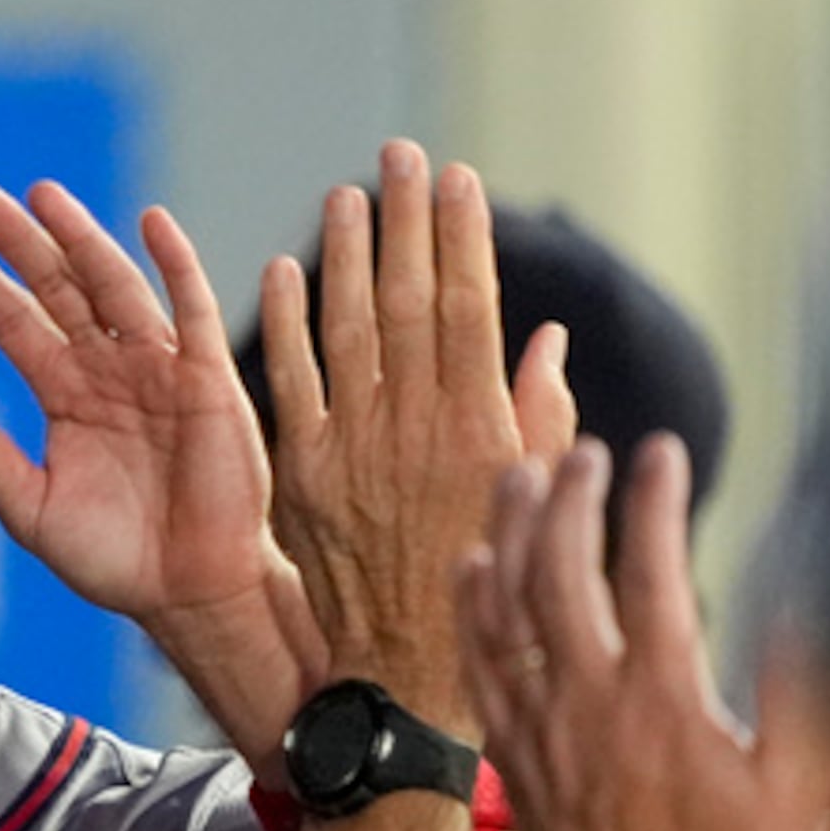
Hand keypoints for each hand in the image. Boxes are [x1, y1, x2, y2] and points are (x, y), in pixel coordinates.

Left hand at [0, 181, 288, 632]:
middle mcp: (108, 370)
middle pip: (58, 290)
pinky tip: (151, 221)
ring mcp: (158, 368)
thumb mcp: (33, 510)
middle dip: (21, 243)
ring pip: (114, 286)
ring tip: (43, 194)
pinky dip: (176, 263)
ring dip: (82, 238)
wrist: (189, 594)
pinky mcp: (208, 377)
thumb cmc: (114, 559)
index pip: (14, 324)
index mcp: (66, 396)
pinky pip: (192, 309)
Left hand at [258, 145, 562, 742]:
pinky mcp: (306, 475)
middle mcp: (419, 427)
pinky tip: (284, 271)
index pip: (470, 308)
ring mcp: (357, 448)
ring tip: (345, 194)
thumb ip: (539, 415)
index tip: (456, 178)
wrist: (413, 675)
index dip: (462, 238)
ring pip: (348, 331)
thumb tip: (545, 339)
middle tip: (398, 155)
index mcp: (482, 427)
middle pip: (409, 302)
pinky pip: (290, 385)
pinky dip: (286, 326)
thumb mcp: (536, 500)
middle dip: (405, 222)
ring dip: (344, 256)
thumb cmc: (494, 586)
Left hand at [454, 435, 825, 830]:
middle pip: (559, 573)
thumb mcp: (797, 792)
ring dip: (507, 533)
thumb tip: (807, 605)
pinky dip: (469, 606)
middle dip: (568, 498)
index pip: (653, 574)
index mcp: (664, 703)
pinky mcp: (510, 752)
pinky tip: (471, 559)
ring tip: (519, 473)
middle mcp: (589, 704)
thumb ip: (805, 696)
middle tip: (583, 449)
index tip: (660, 450)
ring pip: (504, 609)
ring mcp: (539, 728)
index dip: (654, 503)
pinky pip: (476, 663)